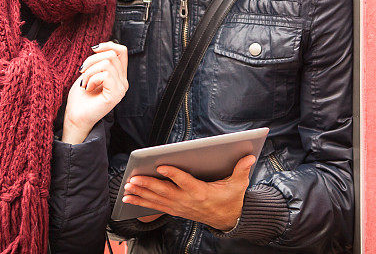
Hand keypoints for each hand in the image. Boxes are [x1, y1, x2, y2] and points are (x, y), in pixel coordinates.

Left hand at [62, 41, 127, 143]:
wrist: (75, 116)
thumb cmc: (80, 97)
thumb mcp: (90, 72)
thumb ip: (100, 61)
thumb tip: (101, 47)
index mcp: (119, 76)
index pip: (122, 51)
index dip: (107, 45)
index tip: (93, 49)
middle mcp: (123, 82)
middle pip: (112, 55)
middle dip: (92, 59)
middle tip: (82, 72)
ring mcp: (121, 89)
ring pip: (107, 63)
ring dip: (90, 70)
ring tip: (85, 82)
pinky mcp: (115, 95)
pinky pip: (105, 75)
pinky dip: (92, 78)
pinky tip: (88, 88)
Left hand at [121, 155, 256, 230]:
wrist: (228, 220)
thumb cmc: (230, 199)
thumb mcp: (238, 185)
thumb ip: (241, 169)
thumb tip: (248, 156)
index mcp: (201, 192)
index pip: (185, 181)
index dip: (173, 173)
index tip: (161, 165)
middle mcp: (187, 200)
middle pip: (165, 192)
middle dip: (147, 185)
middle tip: (133, 179)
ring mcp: (180, 206)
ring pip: (157, 200)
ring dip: (140, 194)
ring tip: (126, 188)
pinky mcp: (175, 209)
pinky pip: (155, 207)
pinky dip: (141, 203)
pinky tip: (129, 199)